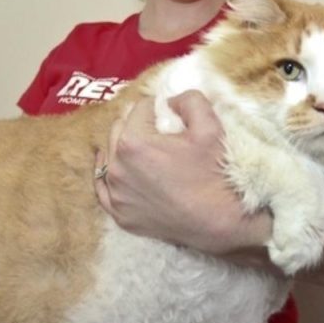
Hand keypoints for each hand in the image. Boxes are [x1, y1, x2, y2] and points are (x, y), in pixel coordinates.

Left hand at [94, 91, 269, 255]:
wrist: (220, 222)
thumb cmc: (215, 174)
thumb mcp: (210, 126)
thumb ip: (189, 100)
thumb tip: (171, 100)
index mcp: (133, 141)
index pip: (140, 108)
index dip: (158, 107)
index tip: (171, 115)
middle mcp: (117, 167)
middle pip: (119, 129)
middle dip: (137, 125)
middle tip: (160, 133)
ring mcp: (116, 194)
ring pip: (109, 157)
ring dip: (123, 148)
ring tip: (144, 151)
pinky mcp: (120, 214)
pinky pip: (104, 188)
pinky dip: (111, 176)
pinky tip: (118, 169)